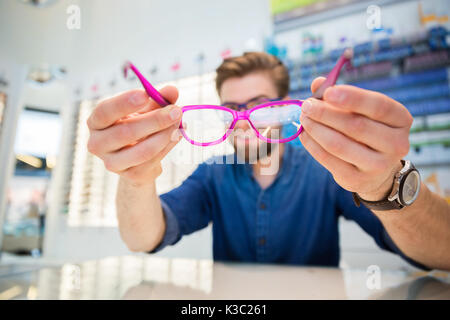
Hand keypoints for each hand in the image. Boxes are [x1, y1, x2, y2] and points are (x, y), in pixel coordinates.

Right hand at [87, 86, 182, 186]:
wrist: (137, 158)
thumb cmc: (138, 125)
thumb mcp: (146, 109)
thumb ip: (158, 99)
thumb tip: (172, 90)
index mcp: (96, 122)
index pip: (105, 111)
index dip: (124, 102)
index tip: (145, 94)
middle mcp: (97, 144)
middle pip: (126, 132)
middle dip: (155, 120)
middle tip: (176, 110)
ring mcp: (112, 163)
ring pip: (143, 151)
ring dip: (165, 136)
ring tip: (180, 124)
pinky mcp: (129, 175)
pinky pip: (153, 161)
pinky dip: (168, 146)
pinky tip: (177, 136)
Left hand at [299, 77, 412, 200]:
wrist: (376, 171)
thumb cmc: (366, 131)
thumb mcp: (361, 111)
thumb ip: (340, 95)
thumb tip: (317, 83)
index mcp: (401, 120)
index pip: (379, 106)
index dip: (353, 98)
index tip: (328, 92)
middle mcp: (396, 144)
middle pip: (356, 125)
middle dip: (326, 113)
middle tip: (307, 105)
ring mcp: (378, 165)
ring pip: (339, 144)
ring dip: (316, 129)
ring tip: (304, 118)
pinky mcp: (357, 180)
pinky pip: (328, 159)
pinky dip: (312, 145)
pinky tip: (304, 134)